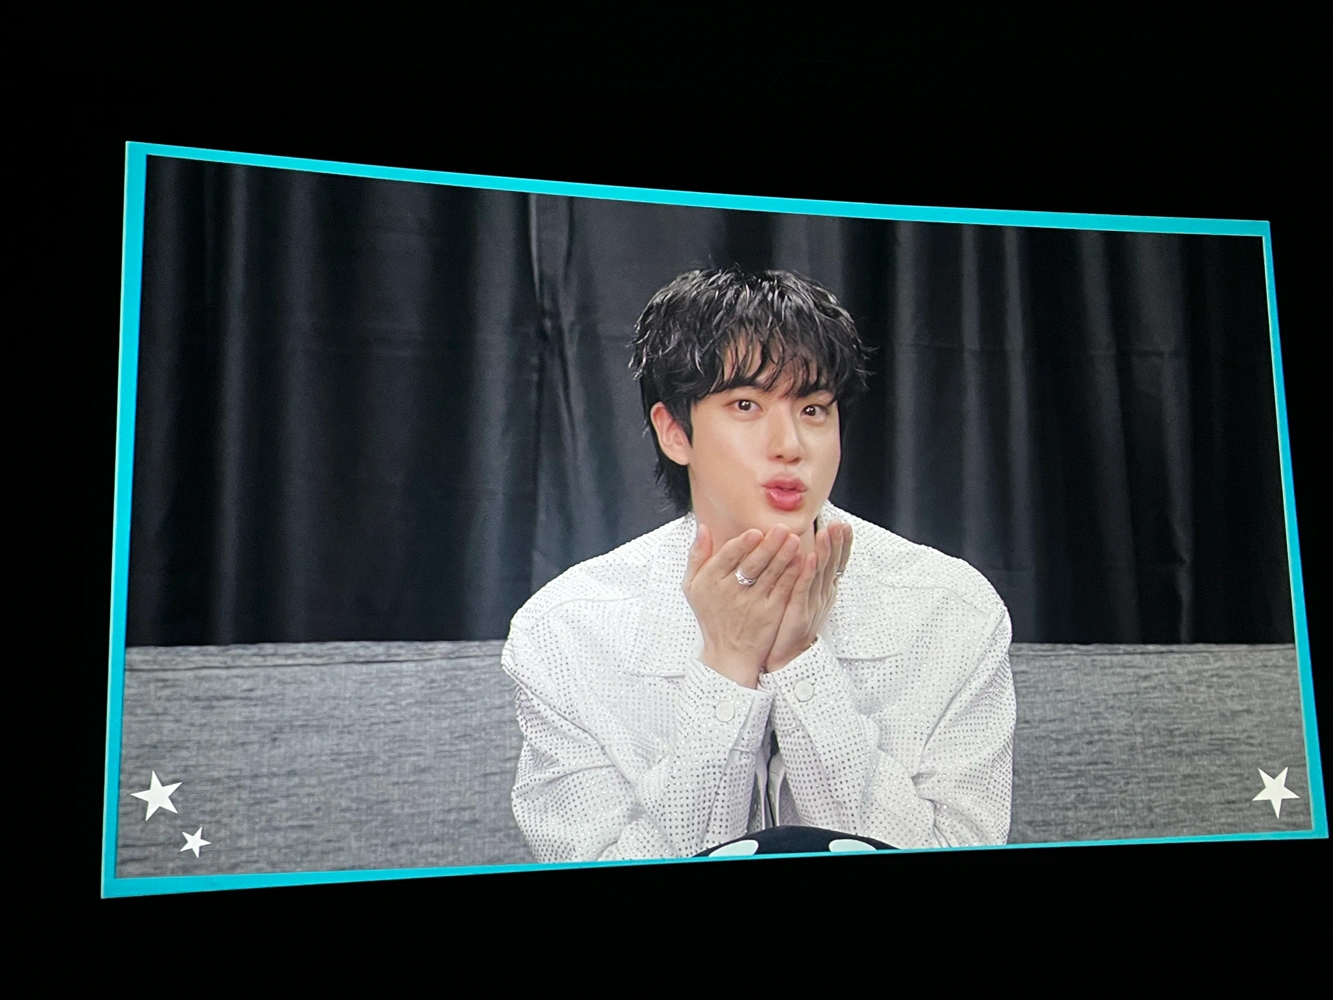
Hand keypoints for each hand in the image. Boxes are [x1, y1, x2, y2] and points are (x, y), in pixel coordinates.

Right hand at [683, 522, 804, 688]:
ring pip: (770, 575)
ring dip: (783, 556)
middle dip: (768, 546)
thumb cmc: (711, 614)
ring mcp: (752, 603)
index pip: (728, 557)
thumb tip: (703, 528)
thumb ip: (697, 555)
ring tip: (794, 540)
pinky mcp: (770, 613)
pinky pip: (782, 590)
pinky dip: (791, 574)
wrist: (727, 652)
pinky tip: (800, 561)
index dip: (743, 544)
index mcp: (711, 581)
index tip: (755, 532)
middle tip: (781, 529)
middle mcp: (730, 592)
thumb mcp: (693, 585)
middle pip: (751, 565)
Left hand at [765, 521, 851, 670]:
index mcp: (825, 590)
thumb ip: (808, 576)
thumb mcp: (804, 597)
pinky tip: (809, 557)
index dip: (841, 544)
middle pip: (833, 564)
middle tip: (839, 524)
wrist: (786, 656)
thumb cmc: (791, 624)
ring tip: (828, 532)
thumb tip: (809, 552)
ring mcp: (813, 603)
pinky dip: (808, 572)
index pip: (836, 563)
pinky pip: (804, 588)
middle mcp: (823, 595)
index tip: (844, 525)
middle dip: (837, 543)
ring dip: (825, 551)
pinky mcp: (799, 611)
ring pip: (821, 573)